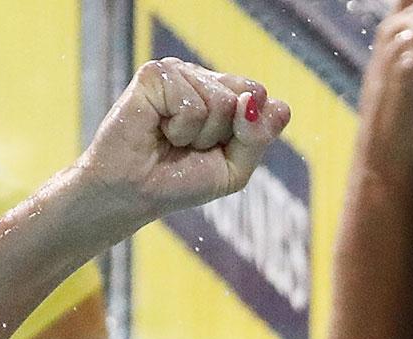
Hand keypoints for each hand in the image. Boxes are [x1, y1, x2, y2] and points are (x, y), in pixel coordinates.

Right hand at [76, 57, 291, 225]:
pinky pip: (191, 104)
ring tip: (172, 140)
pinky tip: (159, 130)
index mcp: (222, 93)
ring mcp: (178, 71)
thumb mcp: (233, 170)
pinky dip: (179, 129)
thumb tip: (279, 105)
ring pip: (220, 101)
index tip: (216, 149)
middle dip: (223, 135)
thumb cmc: (180, 181)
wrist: (134, 193)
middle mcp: (200, 77)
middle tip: (192, 147)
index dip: (246, 130)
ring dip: (199, 135)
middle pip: (245, 95)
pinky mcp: (155, 74)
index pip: (258, 96)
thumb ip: (259, 138)